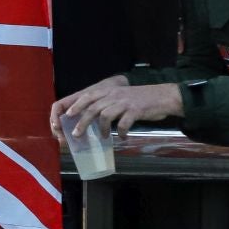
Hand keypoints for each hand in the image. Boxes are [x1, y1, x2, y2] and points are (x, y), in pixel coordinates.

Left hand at [50, 74, 181, 139]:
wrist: (162, 96)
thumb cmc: (139, 100)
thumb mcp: (120, 97)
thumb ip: (106, 104)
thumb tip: (91, 120)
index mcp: (108, 91)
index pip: (86, 96)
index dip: (74, 106)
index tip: (66, 116)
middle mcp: (113, 94)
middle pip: (92, 107)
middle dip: (82, 122)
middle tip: (77, 135)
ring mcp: (124, 102)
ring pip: (105, 115)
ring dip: (102, 129)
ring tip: (103, 137)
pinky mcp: (135, 110)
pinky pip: (123, 123)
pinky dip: (121, 132)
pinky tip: (123, 137)